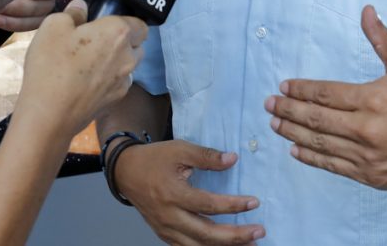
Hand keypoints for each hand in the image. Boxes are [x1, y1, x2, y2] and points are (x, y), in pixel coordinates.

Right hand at [15, 0, 146, 139]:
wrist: (49, 114)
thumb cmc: (52, 65)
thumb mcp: (53, 27)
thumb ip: (72, 12)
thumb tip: (82, 7)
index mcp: (118, 32)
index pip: (140, 23)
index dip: (126, 22)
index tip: (106, 25)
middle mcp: (129, 56)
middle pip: (137, 45)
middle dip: (123, 42)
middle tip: (95, 42)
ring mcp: (124, 81)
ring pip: (128, 66)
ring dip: (116, 62)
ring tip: (90, 64)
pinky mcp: (116, 100)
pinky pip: (118, 83)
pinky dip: (108, 81)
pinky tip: (86, 83)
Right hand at [113, 140, 264, 245]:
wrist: (126, 172)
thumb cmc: (155, 159)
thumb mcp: (180, 149)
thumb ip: (206, 156)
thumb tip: (233, 159)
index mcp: (173, 194)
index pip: (209, 205)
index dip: (233, 206)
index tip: (254, 202)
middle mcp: (169, 216)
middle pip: (206, 233)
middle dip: (235, 236)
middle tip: (259, 232)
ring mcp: (166, 229)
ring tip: (250, 244)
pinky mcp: (164, 235)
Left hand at [266, 5, 386, 189]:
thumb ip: (382, 40)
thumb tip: (366, 10)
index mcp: (373, 99)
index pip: (325, 94)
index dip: (301, 90)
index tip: (284, 85)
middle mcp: (366, 129)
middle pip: (316, 120)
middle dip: (288, 110)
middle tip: (269, 104)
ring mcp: (367, 156)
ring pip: (319, 144)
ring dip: (293, 133)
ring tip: (274, 124)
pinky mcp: (370, 176)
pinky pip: (333, 166)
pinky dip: (311, 158)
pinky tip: (295, 150)